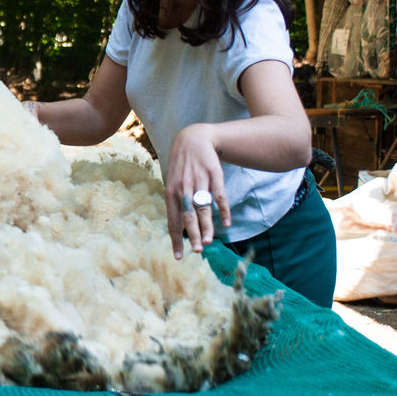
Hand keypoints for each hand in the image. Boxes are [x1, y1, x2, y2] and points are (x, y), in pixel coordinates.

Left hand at [163, 123, 231, 259]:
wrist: (193, 138)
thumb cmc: (181, 166)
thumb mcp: (173, 183)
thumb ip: (176, 204)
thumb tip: (179, 229)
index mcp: (171, 193)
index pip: (172, 220)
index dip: (175, 239)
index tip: (179, 257)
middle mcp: (183, 188)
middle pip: (187, 216)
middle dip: (192, 234)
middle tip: (197, 250)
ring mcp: (199, 181)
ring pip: (203, 208)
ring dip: (206, 226)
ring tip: (208, 241)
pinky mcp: (213, 175)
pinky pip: (218, 196)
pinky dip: (223, 210)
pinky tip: (226, 223)